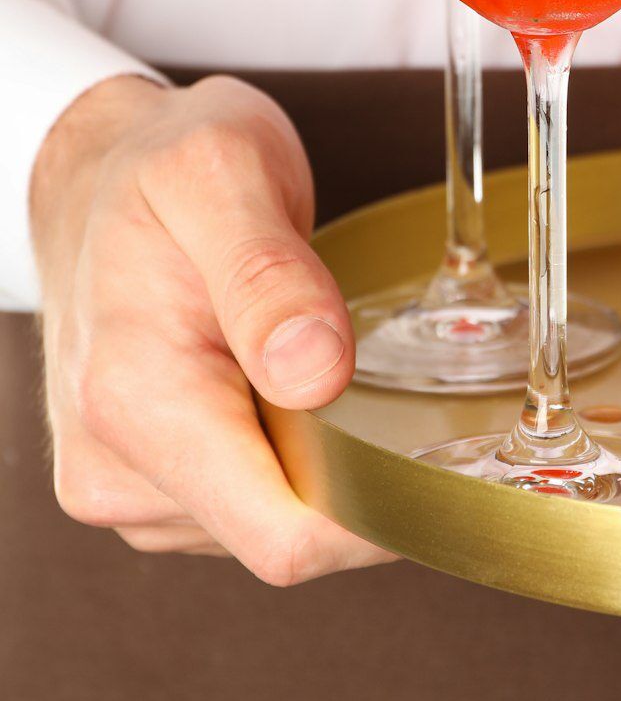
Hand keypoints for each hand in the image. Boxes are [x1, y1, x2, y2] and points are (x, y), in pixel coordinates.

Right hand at [32, 72, 393, 584]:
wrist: (96, 175)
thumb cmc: (161, 163)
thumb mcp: (221, 171)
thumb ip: (268, 274)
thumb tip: (317, 374)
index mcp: (136, 398)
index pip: (281, 537)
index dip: (378, 518)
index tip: (443, 460)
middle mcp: (119, 466)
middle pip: (290, 537)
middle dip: (355, 477)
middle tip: (378, 370)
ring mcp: (128, 486)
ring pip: (276, 527)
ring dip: (321, 463)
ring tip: (310, 360)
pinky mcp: (146, 488)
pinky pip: (252, 508)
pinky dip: (294, 458)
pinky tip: (285, 388)